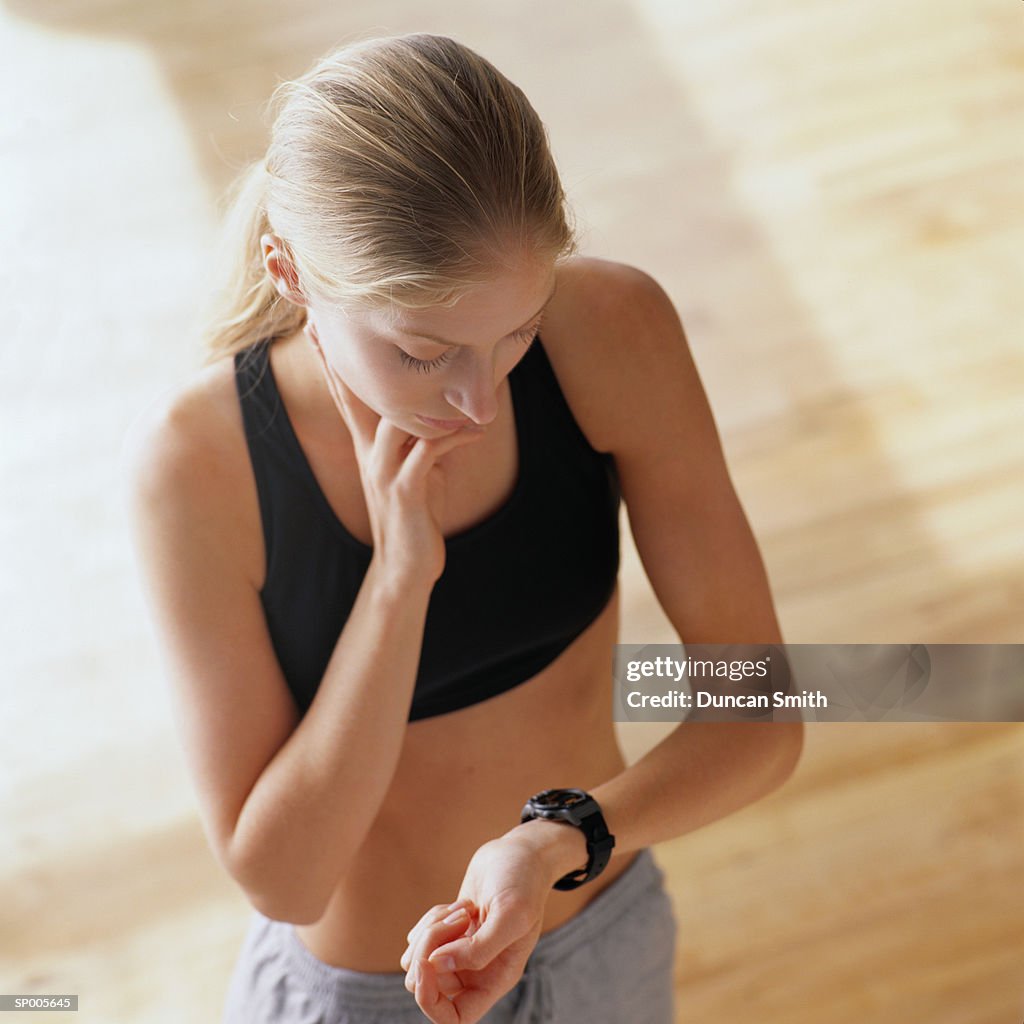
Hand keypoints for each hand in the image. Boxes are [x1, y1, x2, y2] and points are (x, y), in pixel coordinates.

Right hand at [305, 321, 483, 583]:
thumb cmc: (417, 515)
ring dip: (419, 397)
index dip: (335, 362)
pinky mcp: (406, 492)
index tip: (319, 326)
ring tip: (446, 372)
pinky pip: (428, 454)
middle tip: (325, 321)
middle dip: (342, 360)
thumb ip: (423, 437)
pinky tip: (476, 431)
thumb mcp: (419, 469)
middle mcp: (371, 455)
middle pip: (354, 399)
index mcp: (370, 447)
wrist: (406, 568)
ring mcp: (385, 472)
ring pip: (394, 421)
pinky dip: (452, 438)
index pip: (350, 396)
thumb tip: (445, 409)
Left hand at [399, 834, 554, 1022]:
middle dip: (430, 950)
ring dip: (431, 931)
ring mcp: (459, 951)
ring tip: (462, 909)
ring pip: (420, 959)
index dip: (431, 1001)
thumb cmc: (524, 882)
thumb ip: (478, 948)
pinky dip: (430, 919)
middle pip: (430, 985)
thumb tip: (436, 966)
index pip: (454, 1018)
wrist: (522, 853)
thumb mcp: (512, 914)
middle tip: (456, 919)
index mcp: (495, 979)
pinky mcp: (447, 931)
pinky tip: (458, 905)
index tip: (426, 966)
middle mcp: (475, 971)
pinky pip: (419, 938)